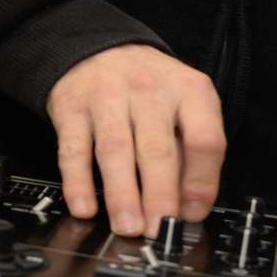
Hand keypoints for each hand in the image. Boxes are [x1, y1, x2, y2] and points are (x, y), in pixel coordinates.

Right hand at [45, 44, 225, 237]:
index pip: (205, 140)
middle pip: (158, 149)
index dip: (201, 183)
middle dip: (159, 196)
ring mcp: (107, 97)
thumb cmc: (148, 86)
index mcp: (189, 90)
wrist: (97, 46)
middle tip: (158, 230)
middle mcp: (149, 91)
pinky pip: (73, 149)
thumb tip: (187, 208)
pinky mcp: (72, 108)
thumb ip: (188, 150)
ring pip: (116, 150)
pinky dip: (77, 181)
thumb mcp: (182, 103)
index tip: (191, 214)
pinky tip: (84, 206)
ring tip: (127, 226)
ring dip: (122, 194)